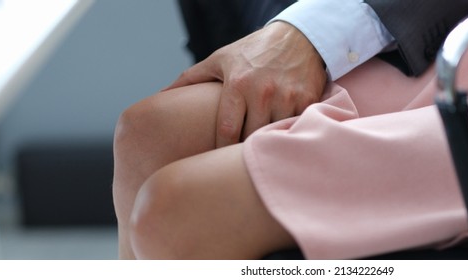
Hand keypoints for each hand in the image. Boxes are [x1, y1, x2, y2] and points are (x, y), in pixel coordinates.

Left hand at [162, 21, 326, 147]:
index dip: (221, 151)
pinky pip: (294, 127)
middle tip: (237, 162)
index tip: (216, 163)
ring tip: (260, 154)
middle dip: (243, 150)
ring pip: (273, 135)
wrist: (297, 37)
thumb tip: (160, 97)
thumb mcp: (219, 59)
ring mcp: (288, 97)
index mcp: (238, 85)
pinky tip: (281, 140)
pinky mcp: (307, 100)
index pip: (227, 131)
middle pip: (251, 137)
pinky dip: (287, 135)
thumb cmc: (253, 51)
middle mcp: (263, 92)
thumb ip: (190, 78)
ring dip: (266, 144)